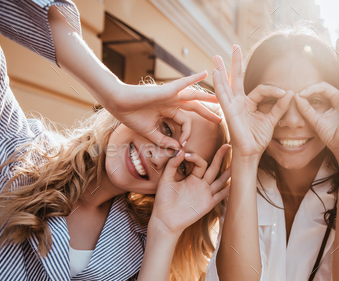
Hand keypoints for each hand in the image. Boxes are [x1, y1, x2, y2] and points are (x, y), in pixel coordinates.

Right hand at [106, 71, 221, 149]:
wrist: (117, 103)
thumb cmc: (130, 116)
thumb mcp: (150, 132)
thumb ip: (164, 140)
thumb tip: (177, 149)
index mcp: (168, 112)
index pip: (185, 123)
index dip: (186, 135)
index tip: (183, 144)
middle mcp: (171, 102)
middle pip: (195, 107)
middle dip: (208, 113)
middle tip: (220, 119)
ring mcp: (170, 95)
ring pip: (194, 95)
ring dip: (208, 96)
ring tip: (222, 95)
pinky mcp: (167, 89)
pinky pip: (183, 83)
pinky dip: (194, 78)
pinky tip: (205, 73)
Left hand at [149, 144, 230, 236]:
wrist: (165, 219)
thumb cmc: (164, 200)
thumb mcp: (165, 179)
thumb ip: (172, 165)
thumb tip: (181, 150)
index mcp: (191, 178)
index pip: (200, 163)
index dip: (195, 157)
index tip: (186, 154)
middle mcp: (200, 184)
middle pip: (214, 168)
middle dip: (220, 157)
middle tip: (227, 145)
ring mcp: (205, 194)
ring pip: (220, 181)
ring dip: (228, 172)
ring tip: (238, 163)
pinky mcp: (208, 204)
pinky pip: (220, 196)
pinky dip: (227, 190)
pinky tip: (234, 184)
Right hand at [212, 46, 293, 159]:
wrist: (251, 153)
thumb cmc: (258, 139)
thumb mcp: (272, 120)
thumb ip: (279, 106)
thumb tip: (290, 92)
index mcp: (248, 104)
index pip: (260, 90)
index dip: (273, 90)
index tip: (285, 93)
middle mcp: (239, 103)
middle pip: (236, 78)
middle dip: (236, 62)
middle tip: (234, 46)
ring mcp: (232, 106)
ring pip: (227, 84)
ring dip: (222, 70)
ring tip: (216, 56)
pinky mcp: (229, 111)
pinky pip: (223, 96)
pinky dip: (220, 84)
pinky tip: (216, 73)